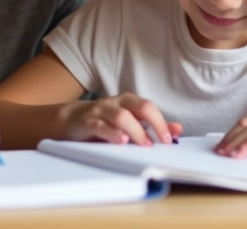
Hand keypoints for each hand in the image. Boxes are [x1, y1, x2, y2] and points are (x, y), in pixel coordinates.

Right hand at [58, 93, 182, 145]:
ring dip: (135, 130)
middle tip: (162, 142)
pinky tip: (121, 142)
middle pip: (140, 106)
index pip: (149, 107)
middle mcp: (116, 103)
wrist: (69, 120)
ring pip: (121, 116)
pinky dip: (112, 133)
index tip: (170, 139)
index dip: (161, 123)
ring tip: (144, 145)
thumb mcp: (129, 122)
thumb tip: (177, 129)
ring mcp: (101, 111)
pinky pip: (100, 126)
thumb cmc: (103, 122)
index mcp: (128, 102)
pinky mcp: (87, 122)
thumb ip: (152, 126)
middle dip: (155, 123)